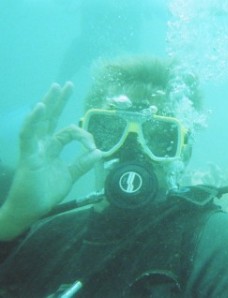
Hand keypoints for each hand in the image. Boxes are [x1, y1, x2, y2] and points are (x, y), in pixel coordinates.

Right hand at [0, 82, 101, 239]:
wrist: (31, 209)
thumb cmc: (45, 192)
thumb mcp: (70, 175)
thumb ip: (83, 164)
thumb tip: (99, 152)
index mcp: (52, 147)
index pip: (69, 132)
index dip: (83, 135)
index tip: (93, 146)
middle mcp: (42, 144)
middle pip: (52, 118)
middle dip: (59, 101)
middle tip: (67, 84)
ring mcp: (34, 148)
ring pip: (40, 121)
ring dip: (48, 103)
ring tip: (55, 87)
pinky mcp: (28, 156)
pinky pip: (29, 135)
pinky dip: (34, 120)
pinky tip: (40, 107)